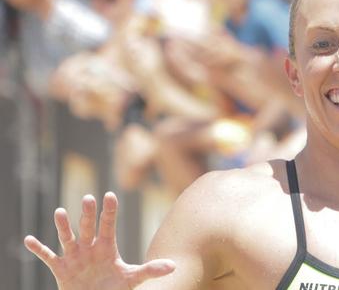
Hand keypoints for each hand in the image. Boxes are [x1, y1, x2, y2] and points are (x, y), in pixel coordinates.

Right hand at [24, 192, 174, 289]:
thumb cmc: (114, 287)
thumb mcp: (132, 279)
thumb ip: (150, 270)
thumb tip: (173, 266)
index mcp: (106, 246)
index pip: (108, 225)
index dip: (109, 211)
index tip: (110, 195)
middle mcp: (89, 247)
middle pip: (88, 227)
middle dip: (87, 214)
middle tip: (87, 198)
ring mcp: (75, 256)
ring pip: (68, 237)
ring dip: (63, 226)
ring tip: (59, 212)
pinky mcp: (61, 268)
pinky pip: (47, 256)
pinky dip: (38, 249)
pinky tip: (28, 240)